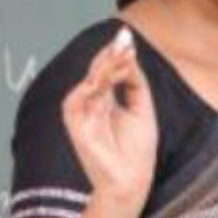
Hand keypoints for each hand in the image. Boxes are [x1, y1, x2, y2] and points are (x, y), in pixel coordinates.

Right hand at [61, 27, 157, 213]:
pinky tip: (106, 76)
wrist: (132, 181)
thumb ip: (134, 82)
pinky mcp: (75, 127)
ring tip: (122, 55)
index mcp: (105, 101)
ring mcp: (82, 115)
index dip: (115, 54)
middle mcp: (91, 105)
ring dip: (103, 67)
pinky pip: (75, 101)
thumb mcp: (141, 107)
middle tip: (123, 38)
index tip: (127, 36)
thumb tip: (129, 56)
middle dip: (110, 54)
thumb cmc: (137, 150)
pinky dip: (89, 86)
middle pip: (96, 72)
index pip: (106, 71)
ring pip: (87, 82)